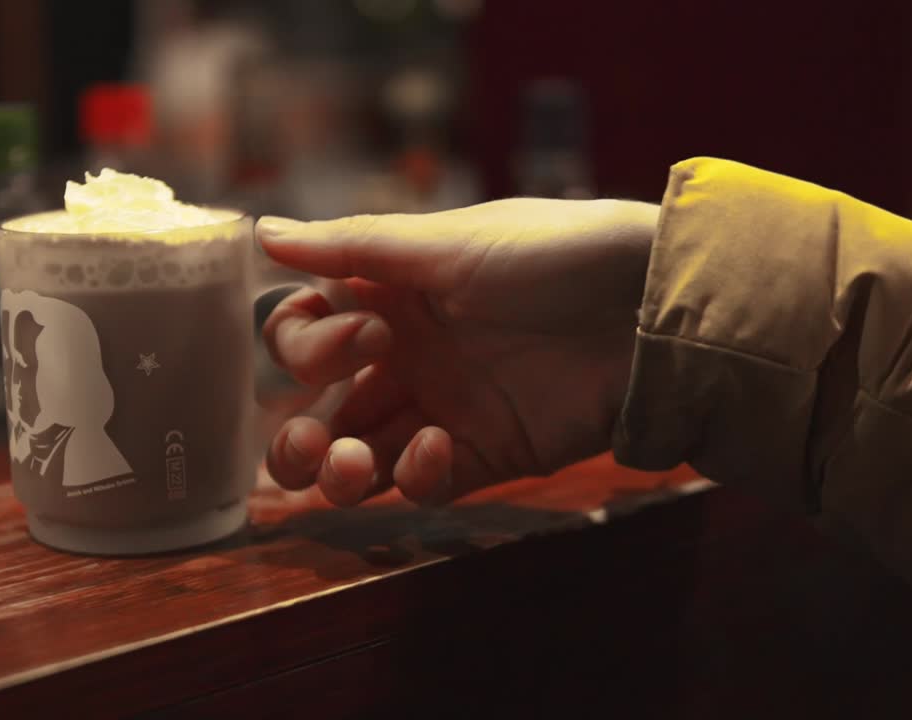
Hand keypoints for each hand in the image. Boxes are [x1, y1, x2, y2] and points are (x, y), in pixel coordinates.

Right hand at [258, 198, 657, 506]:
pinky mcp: (485, 455)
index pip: (302, 334)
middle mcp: (405, 356)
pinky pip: (423, 484)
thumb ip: (352, 248)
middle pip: (315, 414)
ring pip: (358, 461)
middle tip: (319, 434)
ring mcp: (442, 408)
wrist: (649, 310)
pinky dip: (414, 475)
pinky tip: (436, 448)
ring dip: (338, 473)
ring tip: (352, 466)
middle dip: (296, 438)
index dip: (305, 346)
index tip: (364, 335)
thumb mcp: (446, 243)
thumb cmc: (551, 256)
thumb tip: (262, 230)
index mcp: (387, 298)